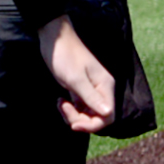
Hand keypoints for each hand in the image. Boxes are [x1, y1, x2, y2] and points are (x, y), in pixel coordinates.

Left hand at [37, 15, 115, 132]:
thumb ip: (91, 97)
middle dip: (80, 120)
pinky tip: (60, 102)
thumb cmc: (65, 55)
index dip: (93, 125)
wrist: (54, 38)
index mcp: (105, 86)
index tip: (74, 124)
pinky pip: (80, 107)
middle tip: (63, 108)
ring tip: (60, 104)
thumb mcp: (76, 78)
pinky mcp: (80, 89)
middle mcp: (101, 90)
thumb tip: (108, 113)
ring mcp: (91, 89)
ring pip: (87, 114)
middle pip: (97, 117)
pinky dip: (70, 109)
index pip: (108, 116)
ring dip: (73, 115)